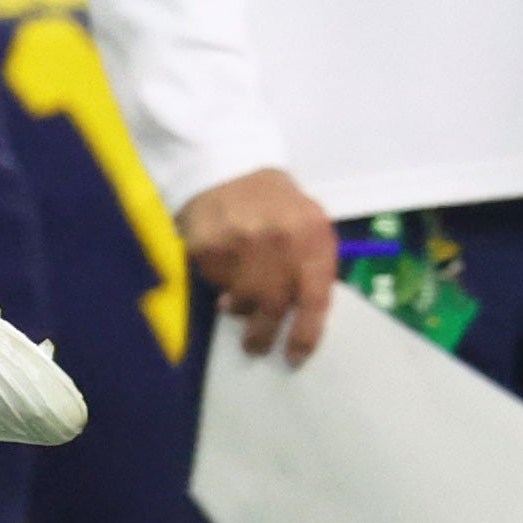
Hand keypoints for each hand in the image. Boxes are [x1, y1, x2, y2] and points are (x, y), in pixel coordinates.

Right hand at [180, 163, 336, 362]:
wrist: (230, 166)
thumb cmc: (277, 202)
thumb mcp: (310, 226)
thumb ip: (313, 265)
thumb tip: (305, 312)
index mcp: (312, 241)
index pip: (314, 302)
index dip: (305, 336)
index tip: (295, 356)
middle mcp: (279, 247)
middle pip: (272, 309)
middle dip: (263, 335)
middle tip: (255, 346)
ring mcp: (241, 248)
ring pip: (238, 302)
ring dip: (236, 307)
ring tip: (231, 301)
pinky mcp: (207, 247)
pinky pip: (212, 282)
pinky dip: (216, 283)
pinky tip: (218, 268)